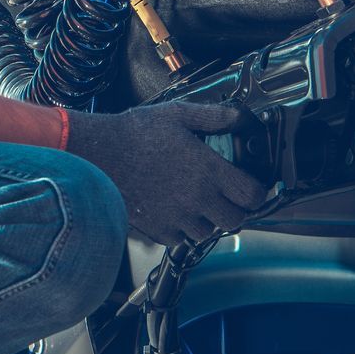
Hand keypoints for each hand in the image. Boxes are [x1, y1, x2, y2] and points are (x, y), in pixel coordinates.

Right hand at [64, 102, 265, 245]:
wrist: (98, 154)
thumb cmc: (134, 133)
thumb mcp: (178, 115)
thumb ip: (214, 116)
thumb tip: (239, 117)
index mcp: (207, 171)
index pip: (252, 196)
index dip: (256, 192)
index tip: (250, 186)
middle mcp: (197, 199)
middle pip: (236, 220)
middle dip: (235, 209)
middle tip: (225, 196)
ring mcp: (177, 217)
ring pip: (209, 233)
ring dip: (208, 220)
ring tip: (196, 202)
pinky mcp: (157, 229)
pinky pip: (180, 239)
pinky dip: (182, 229)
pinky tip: (174, 209)